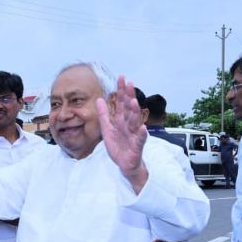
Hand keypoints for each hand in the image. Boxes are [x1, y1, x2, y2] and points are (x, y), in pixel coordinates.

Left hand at [96, 76, 147, 192]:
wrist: (125, 164)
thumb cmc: (118, 146)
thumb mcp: (107, 129)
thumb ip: (104, 114)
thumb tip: (99, 99)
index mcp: (122, 120)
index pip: (122, 102)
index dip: (121, 91)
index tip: (121, 77)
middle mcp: (129, 125)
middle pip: (129, 108)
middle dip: (129, 96)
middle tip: (129, 83)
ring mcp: (134, 134)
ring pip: (135, 121)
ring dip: (135, 112)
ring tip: (133, 102)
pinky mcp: (137, 146)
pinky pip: (140, 139)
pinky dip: (141, 134)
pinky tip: (142, 128)